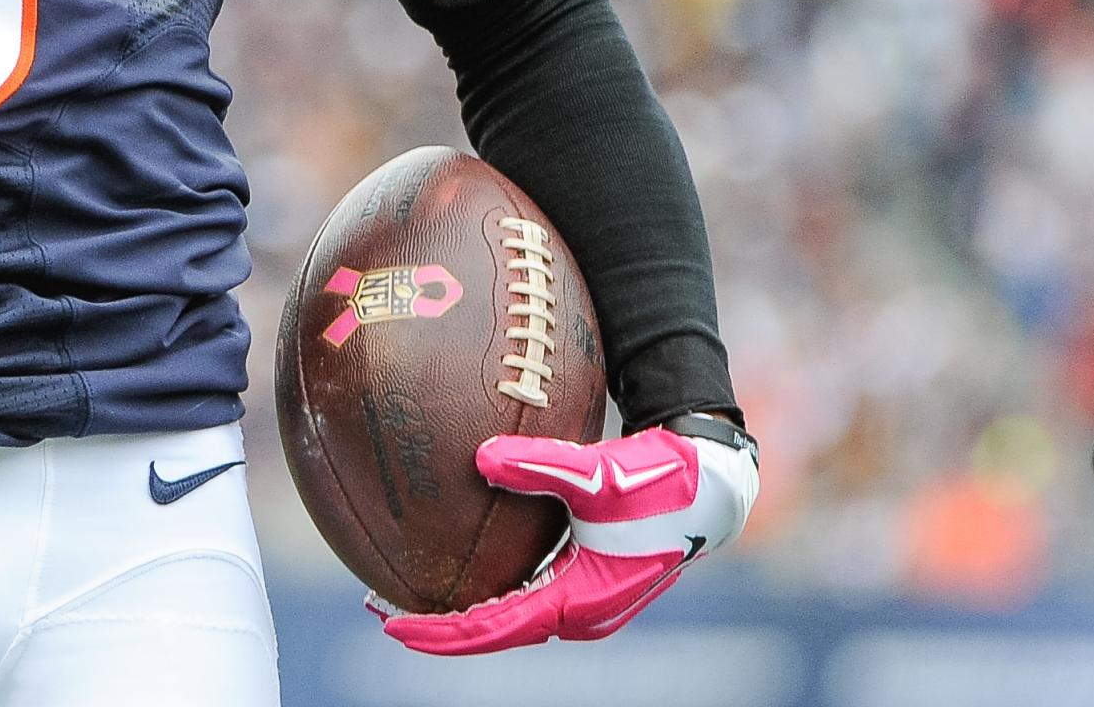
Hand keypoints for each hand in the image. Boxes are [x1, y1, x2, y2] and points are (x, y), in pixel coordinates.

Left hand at [382, 417, 757, 655]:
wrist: (711, 488)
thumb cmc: (661, 482)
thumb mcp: (599, 473)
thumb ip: (541, 465)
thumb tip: (481, 460)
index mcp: (578, 600)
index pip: (493, 628)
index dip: (439, 630)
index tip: (392, 624)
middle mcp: (579, 611)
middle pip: (494, 632)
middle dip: (440, 627)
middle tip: (382, 611)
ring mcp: (585, 600)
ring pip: (511, 616)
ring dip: (464, 612)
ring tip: (409, 596)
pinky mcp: (588, 580)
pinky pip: (529, 594)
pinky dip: (492, 590)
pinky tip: (466, 565)